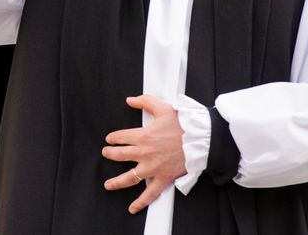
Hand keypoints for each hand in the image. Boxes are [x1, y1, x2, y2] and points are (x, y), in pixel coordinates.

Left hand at [102, 95, 187, 213]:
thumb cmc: (184, 124)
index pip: (120, 137)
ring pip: (129, 177)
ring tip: (108, 184)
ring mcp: (152, 168)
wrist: (201, 140)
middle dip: (110, 154)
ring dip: (116, 182)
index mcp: (143, 136)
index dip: (113, 138)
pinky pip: (149, 193)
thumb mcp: (163, 108)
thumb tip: (130, 99)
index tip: (110, 139)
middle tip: (106, 154)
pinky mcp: (162, 178)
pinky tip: (132, 207)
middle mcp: (144, 153)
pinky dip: (140, 202)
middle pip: (120, 155)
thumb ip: (145, 101)